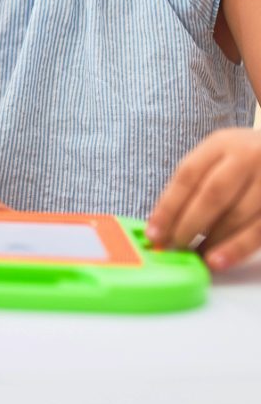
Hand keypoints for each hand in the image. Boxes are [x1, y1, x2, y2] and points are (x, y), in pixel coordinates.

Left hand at [146, 128, 260, 270]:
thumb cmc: (241, 160)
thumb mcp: (216, 157)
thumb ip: (193, 185)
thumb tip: (165, 225)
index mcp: (221, 144)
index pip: (187, 175)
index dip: (168, 207)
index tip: (154, 232)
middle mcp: (247, 158)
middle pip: (212, 195)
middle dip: (189, 225)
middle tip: (174, 246)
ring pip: (237, 216)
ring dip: (213, 241)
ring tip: (196, 256)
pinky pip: (258, 231)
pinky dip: (237, 248)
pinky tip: (220, 260)